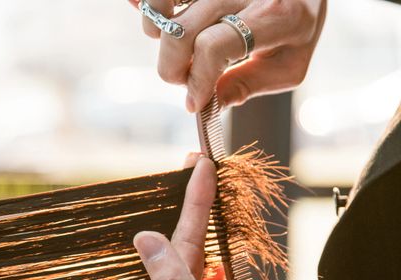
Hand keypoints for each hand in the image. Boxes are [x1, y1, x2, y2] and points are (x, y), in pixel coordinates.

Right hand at [129, 0, 326, 110]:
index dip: (195, 81)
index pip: (212, 48)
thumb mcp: (289, 62)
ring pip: (161, 7)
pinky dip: (148, 5)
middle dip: (172, 67)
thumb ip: (249, 84)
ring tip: (176, 46)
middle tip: (184, 78)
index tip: (194, 102)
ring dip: (157, 35)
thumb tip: (209, 104)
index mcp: (274, 15)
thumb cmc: (296, 23)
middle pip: (182, 32)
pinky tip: (158, 17)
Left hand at [133, 154, 343, 279]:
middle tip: (197, 161)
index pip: (176, 250)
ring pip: (206, 253)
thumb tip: (143, 241)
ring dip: (207, 220)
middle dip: (192, 205)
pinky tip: (225, 224)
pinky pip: (228, 264)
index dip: (188, 206)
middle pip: (186, 247)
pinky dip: (227, 240)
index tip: (198, 167)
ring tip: (210, 183)